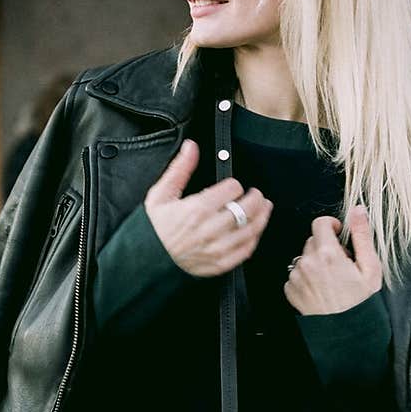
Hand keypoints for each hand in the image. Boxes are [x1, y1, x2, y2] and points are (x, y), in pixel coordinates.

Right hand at [144, 138, 272, 277]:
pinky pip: (246, 250)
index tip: (233, 186)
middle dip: (256, 198)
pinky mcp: (220, 264)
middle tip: (256, 194)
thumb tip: (191, 147)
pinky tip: (254, 231)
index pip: (232, 189)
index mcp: (197, 209)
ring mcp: (217, 248)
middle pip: (247, 209)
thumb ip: (180, 169)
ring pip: (251, 229)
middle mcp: (210, 229)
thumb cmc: (153, 228)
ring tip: (264, 208)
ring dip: (262, 216)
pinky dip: (254, 238)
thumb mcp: (161, 194)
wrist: (145, 260)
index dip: (235, 184)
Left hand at [284, 206, 382, 314]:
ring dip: (316, 262)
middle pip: (313, 240)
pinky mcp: (290, 289)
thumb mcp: (370, 267)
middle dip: (326, 247)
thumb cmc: (361, 303)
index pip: (320, 223)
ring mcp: (296, 277)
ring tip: (331, 279)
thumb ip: (362, 235)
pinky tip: (321, 289)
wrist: (347, 333)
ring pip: (304, 257)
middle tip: (341, 264)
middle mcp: (308, 263)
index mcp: (328, 254)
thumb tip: (358, 211)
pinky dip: (307, 277)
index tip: (338, 233)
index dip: (331, 225)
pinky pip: (296, 274)